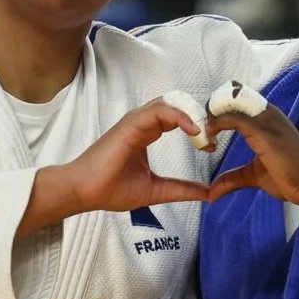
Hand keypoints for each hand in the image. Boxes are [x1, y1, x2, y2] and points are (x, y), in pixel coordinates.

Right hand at [69, 98, 210, 211]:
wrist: (85, 192)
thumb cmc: (112, 189)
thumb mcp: (156, 191)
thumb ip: (181, 190)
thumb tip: (207, 194)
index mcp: (146, 134)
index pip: (176, 119)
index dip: (196, 128)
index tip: (210, 147)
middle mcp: (141, 124)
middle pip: (176, 107)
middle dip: (197, 117)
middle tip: (212, 137)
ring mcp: (135, 122)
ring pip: (169, 104)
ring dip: (192, 115)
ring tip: (206, 134)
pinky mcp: (131, 124)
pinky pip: (159, 111)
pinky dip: (180, 116)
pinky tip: (194, 131)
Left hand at [207, 104, 298, 209]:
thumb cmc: (289, 178)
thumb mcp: (254, 175)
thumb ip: (233, 178)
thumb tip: (212, 192)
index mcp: (266, 118)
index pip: (237, 101)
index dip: (217, 110)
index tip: (204, 130)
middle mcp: (267, 113)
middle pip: (231, 96)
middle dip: (211, 109)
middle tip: (199, 129)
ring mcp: (266, 120)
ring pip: (230, 104)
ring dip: (211, 115)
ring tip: (202, 134)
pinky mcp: (263, 131)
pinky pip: (234, 118)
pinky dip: (217, 124)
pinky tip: (209, 136)